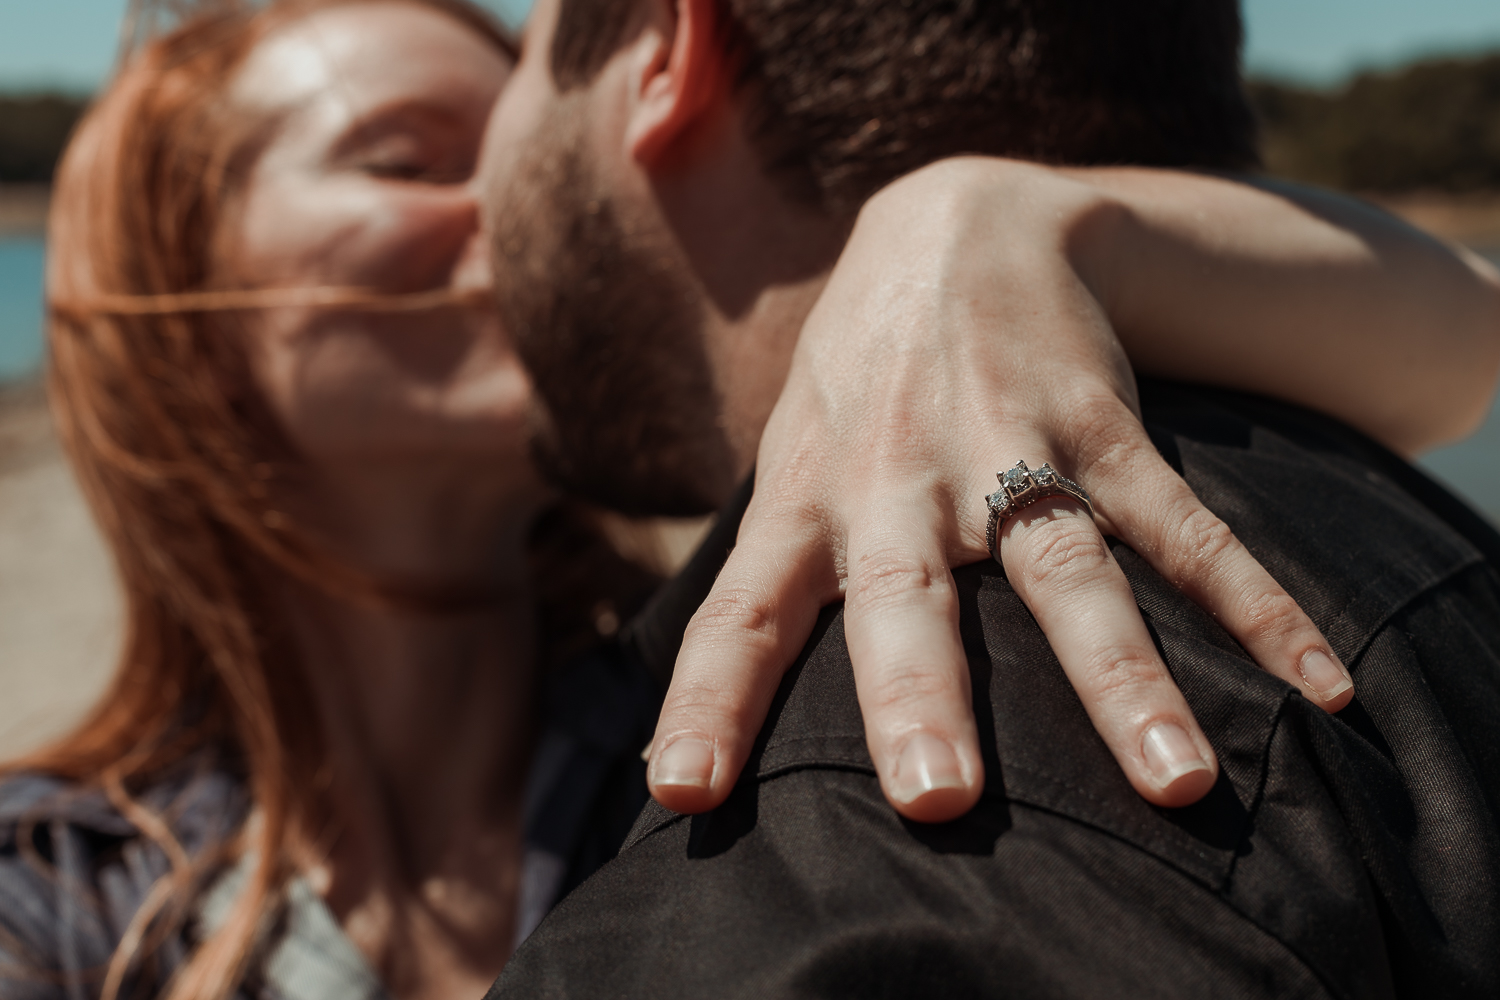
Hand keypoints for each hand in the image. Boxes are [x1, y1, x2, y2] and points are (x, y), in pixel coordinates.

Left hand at [645, 158, 1354, 821]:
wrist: (955, 223)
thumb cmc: (856, 385)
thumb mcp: (788, 461)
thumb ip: (765, 576)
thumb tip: (719, 702)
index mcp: (809, 496)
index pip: (743, 610)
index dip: (711, 699)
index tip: (682, 789)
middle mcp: (905, 479)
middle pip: (909, 595)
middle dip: (921, 694)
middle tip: (937, 797)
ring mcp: (1013, 449)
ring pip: (1069, 570)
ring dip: (1123, 677)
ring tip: (1176, 780)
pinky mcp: (1106, 430)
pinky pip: (1188, 526)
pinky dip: (1258, 607)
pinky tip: (1319, 687)